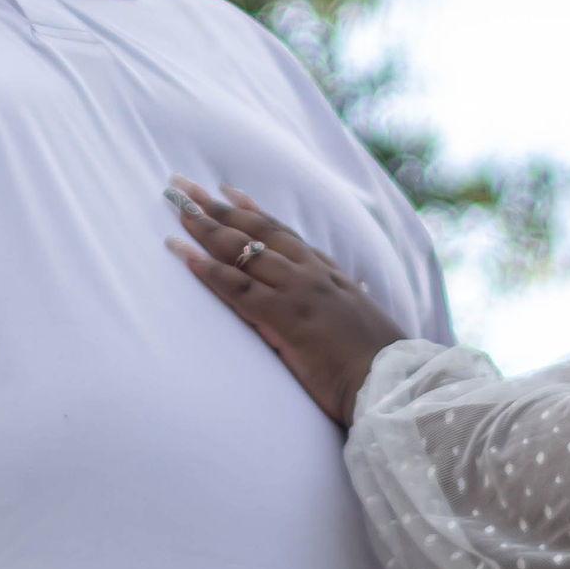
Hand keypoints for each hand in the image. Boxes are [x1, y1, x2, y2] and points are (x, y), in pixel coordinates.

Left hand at [168, 179, 405, 425]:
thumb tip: (357, 287)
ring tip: (176, 207)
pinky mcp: (284, 318)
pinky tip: (183, 254)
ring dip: (205, 227)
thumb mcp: (362, 320)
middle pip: (255, 231)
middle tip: (184, 185)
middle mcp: (310, 273)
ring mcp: (297, 292)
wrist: (392, 383)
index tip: (227, 191)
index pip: (283, 232)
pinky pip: (237, 289)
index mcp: (329, 273)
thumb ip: (351, 298)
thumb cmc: (379, 362)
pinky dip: (208, 270)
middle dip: (217, 206)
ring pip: (242, 251)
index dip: (252, 211)